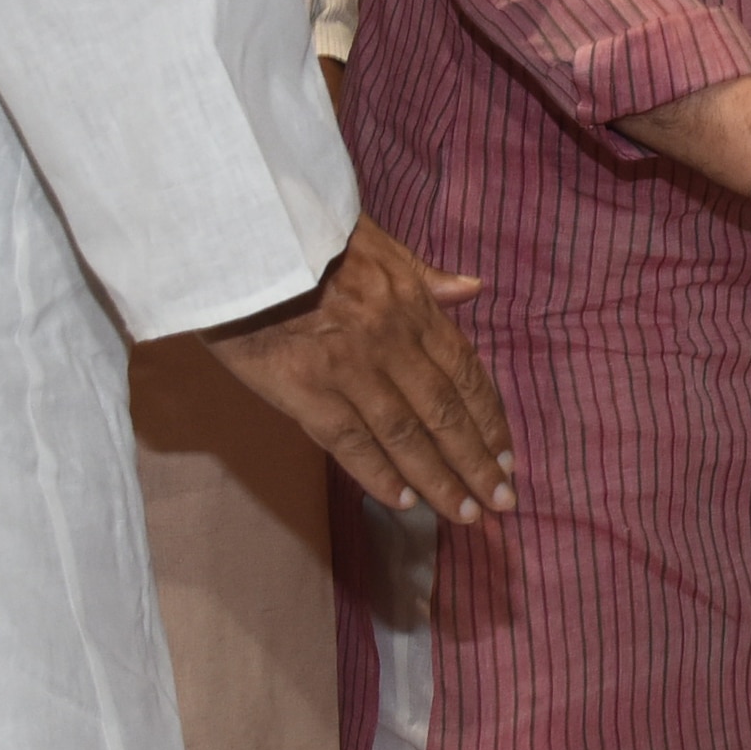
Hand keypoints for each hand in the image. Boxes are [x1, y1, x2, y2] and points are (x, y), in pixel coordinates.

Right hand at [207, 219, 514, 521]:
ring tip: (465, 514)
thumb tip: (473, 290)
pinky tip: (403, 502)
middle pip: (444, 413)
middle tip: (501, 502)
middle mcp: (390, 342)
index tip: (508, 456)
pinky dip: (379, 475)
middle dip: (477, 462)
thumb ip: (424, 275)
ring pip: (406, 435)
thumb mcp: (378, 241)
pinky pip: (350, 441)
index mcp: (410, 306)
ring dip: (440, 480)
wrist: (242, 237)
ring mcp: (349, 369)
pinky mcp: (305, 389)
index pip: (464, 372)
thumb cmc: (306, 235)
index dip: (490, 419)